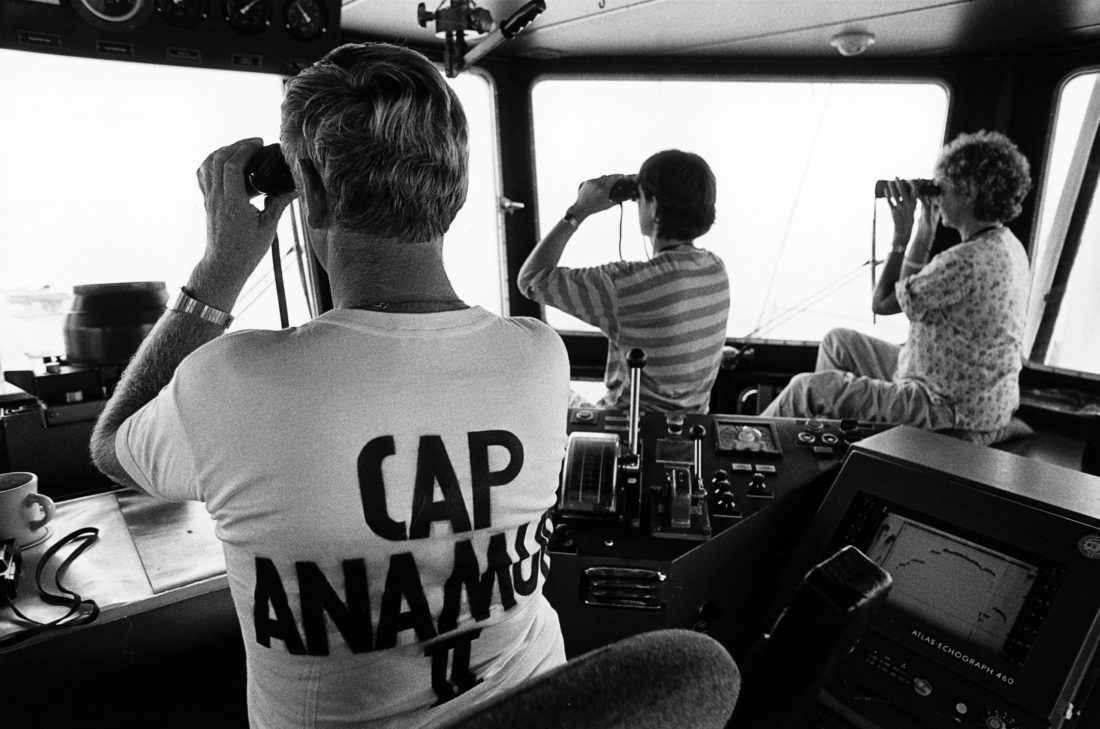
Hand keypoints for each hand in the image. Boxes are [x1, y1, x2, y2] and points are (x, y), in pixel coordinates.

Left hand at [192, 138, 298, 308]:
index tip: (260, 143)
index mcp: (232, 202)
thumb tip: (295, 189)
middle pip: (218, 158)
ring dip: (223, 151)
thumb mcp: (268, 227)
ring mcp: (209, 199)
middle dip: (236, 145)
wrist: (224, 266)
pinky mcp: (208, 202)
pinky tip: (226, 164)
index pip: (232, 165)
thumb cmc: (246, 251)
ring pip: (207, 164)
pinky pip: (203, 175)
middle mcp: (217, 197)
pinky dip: (213, 163)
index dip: (245, 149)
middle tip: (254, 143)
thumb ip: (279, 204)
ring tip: (241, 149)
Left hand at [568, 174, 624, 219]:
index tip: (622, 176)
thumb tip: (623, 198)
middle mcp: (597, 184)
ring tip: (606, 185)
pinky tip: (599, 187)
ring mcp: (591, 182)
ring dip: (605, 179)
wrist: (581, 208)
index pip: (613, 178)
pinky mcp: (587, 182)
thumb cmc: (594, 208)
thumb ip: (617, 201)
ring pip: (601, 177)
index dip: (619, 176)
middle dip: (613, 177)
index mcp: (603, 189)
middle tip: (616, 180)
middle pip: (608, 176)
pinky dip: (598, 182)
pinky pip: (595, 179)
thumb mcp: (608, 205)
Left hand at [884, 178, 918, 243]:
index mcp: (914, 203)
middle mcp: (908, 205)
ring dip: (892, 187)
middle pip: (903, 191)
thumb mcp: (912, 206)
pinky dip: (887, 195)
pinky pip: (890, 202)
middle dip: (899, 182)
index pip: (915, 190)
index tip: (908, 179)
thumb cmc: (908, 215)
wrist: (904, 229)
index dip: (912, 183)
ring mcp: (900, 208)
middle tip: (895, 176)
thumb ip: (911, 198)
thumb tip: (907, 188)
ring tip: (889, 182)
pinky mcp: (893, 212)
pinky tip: (885, 190)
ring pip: (895, 195)